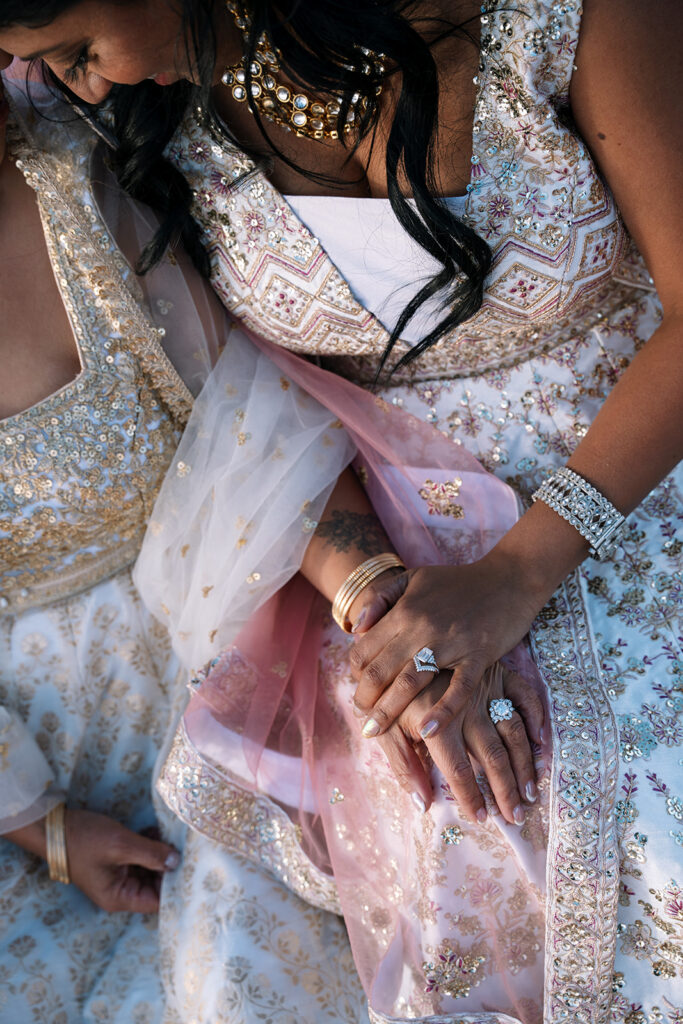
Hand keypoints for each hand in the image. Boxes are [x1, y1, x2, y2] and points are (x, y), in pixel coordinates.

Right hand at [65, 809, 179, 912]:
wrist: (54, 826)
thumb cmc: (84, 839)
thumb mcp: (120, 845)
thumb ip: (150, 853)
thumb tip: (177, 861)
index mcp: (119, 897)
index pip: (157, 900)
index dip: (176, 885)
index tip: (195, 868)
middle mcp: (121, 891)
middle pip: (156, 884)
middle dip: (171, 865)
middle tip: (190, 846)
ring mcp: (119, 875)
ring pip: (150, 868)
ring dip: (161, 852)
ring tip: (176, 834)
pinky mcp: (118, 860)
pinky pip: (141, 856)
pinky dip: (150, 844)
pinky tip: (159, 829)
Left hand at [349, 554, 542, 739]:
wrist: (509, 579)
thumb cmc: (457, 581)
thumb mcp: (413, 578)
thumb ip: (380, 597)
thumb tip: (354, 628)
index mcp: (404, 611)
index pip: (365, 649)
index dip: (354, 674)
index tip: (357, 691)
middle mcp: (422, 628)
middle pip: (381, 670)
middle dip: (364, 699)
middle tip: (361, 721)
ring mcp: (451, 643)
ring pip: (410, 682)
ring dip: (388, 710)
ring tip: (374, 732)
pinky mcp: (479, 656)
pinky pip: (458, 688)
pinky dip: (443, 711)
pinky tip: (427, 731)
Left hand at [375, 662, 543, 824]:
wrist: (399, 645)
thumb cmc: (391, 695)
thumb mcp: (387, 729)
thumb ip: (404, 766)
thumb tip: (423, 805)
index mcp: (438, 724)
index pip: (458, 770)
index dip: (471, 797)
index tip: (481, 818)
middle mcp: (467, 708)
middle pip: (492, 756)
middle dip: (506, 789)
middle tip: (516, 816)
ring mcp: (485, 689)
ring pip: (513, 731)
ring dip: (525, 763)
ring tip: (531, 792)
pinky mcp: (498, 673)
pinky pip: (525, 696)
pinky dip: (537, 717)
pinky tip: (541, 742)